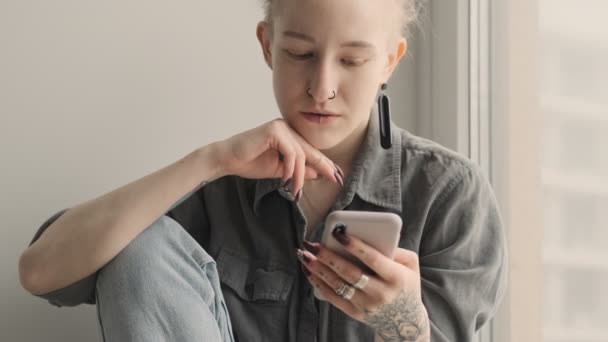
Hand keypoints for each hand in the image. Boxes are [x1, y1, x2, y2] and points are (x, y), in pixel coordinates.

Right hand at [213, 119, 343, 197]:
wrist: (227, 159)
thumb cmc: (249, 162)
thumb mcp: (280, 171)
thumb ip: (298, 171)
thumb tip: (318, 174)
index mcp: (288, 136)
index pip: (310, 151)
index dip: (324, 164)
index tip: (336, 176)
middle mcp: (286, 128)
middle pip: (309, 150)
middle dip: (323, 167)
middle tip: (335, 180)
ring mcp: (280, 127)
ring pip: (300, 154)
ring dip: (299, 176)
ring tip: (295, 191)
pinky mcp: (274, 130)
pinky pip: (290, 152)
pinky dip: (291, 169)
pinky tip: (286, 181)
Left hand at [297, 227, 429, 341]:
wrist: (405, 321)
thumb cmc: (405, 284)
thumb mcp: (411, 265)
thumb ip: (397, 249)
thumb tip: (373, 235)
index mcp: (396, 278)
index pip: (372, 259)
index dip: (354, 245)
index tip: (338, 233)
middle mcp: (381, 293)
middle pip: (350, 273)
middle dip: (328, 257)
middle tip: (313, 244)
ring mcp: (367, 305)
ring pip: (338, 285)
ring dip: (318, 269)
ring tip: (304, 255)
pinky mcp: (355, 313)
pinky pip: (333, 298)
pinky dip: (319, 284)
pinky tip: (309, 272)